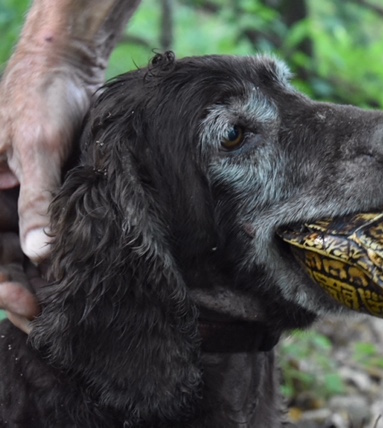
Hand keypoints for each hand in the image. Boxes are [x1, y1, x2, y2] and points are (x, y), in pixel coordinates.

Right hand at [0, 50, 93, 332]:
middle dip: (24, 292)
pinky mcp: (46, 196)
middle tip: (55, 319)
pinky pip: (49, 234)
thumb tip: (39, 253)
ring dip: (45, 280)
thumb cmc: (42, 98)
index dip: (0, 286)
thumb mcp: (38, 149)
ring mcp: (18, 200)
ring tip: (72, 304)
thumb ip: (36, 200)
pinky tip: (80, 275)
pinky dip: (62, 256)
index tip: (29, 306)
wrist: (68, 69)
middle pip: (2, 261)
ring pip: (26, 254)